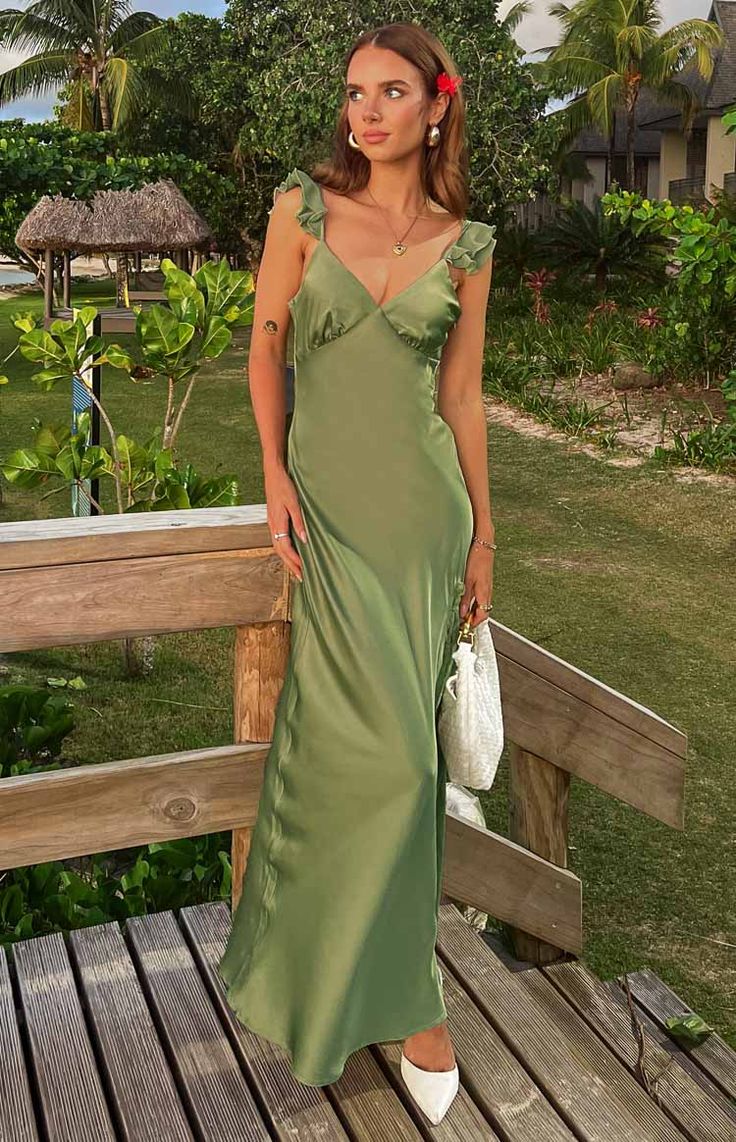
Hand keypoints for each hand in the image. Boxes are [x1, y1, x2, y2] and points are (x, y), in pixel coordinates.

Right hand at [264, 463, 307, 582]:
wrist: (273, 474)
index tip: (303, 571)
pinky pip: (278, 540)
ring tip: (297, 569)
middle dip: (291, 565)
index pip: (285, 548)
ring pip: (278, 547)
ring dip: (287, 560)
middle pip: (280, 552)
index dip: (294, 561)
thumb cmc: (284, 486)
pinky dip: (285, 550)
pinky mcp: (274, 521)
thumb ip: (299, 522)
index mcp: (277, 523)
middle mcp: (273, 526)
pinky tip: (291, 553)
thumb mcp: (294, 503)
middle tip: (301, 577)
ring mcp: (272, 524)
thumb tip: (304, 539)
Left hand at [459, 543, 493, 626]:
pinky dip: (474, 603)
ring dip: (473, 612)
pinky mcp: (485, 582)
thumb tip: (462, 612)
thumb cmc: (477, 559)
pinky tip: (467, 601)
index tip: (465, 629)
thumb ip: (465, 597)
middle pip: (482, 612)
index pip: (482, 616)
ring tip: (463, 615)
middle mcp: (488, 592)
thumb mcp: (467, 580)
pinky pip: (481, 598)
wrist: (484, 545)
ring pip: (482, 605)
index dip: (473, 624)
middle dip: (473, 620)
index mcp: (484, 593)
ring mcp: (487, 587)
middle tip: (463, 624)